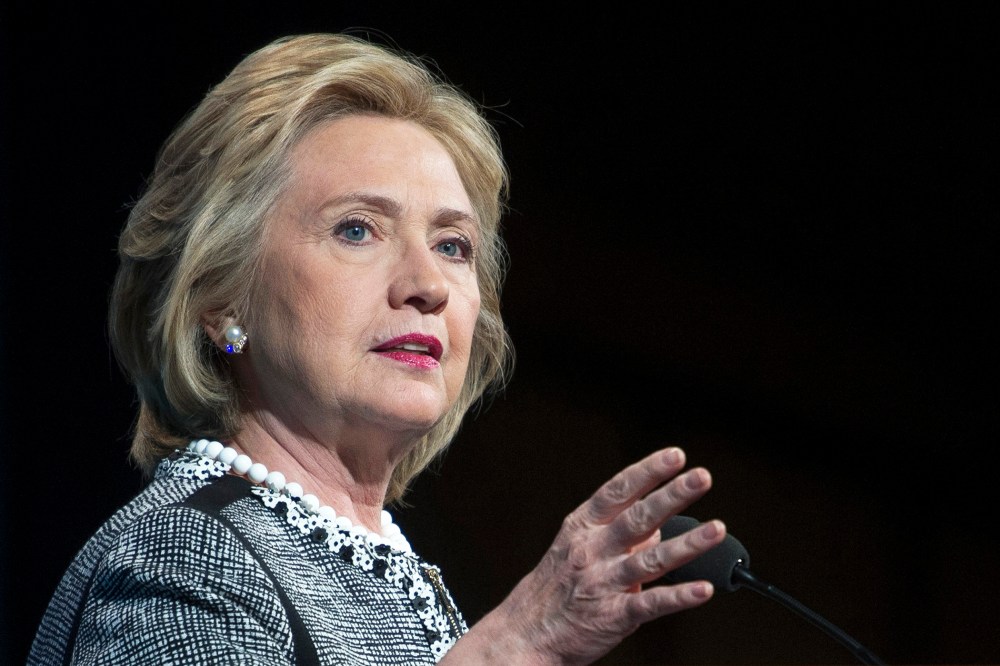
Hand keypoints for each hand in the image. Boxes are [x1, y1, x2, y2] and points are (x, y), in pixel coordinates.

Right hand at [446, 446, 725, 664]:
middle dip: (672, 495)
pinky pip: (652, 604)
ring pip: (651, 560)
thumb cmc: (553, 588)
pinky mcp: (613, 616)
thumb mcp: (574, 547)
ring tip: (717, 530)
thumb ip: (616, 532)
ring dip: (688, 544)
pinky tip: (704, 589)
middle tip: (701, 477)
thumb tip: (658, 524)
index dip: (648, 472)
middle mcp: (592, 550)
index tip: (675, 456)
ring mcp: (603, 582)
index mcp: (582, 527)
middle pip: (639, 518)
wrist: (524, 634)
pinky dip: (680, 597)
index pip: (618, 491)